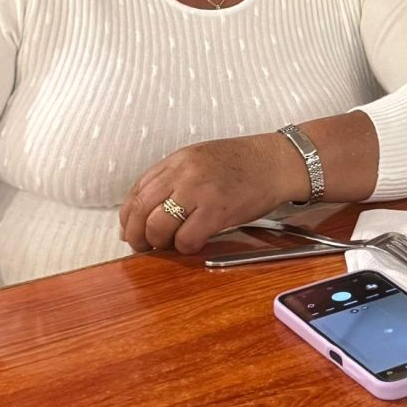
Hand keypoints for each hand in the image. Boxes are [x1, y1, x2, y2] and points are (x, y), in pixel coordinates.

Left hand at [121, 133, 302, 255]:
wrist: (278, 162)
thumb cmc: (244, 164)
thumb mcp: (202, 160)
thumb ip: (174, 180)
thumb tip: (147, 213)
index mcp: (178, 159)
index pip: (137, 190)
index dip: (128, 216)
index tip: (129, 230)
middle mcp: (184, 172)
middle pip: (141, 209)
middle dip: (136, 234)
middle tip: (142, 246)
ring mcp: (199, 190)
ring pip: (159, 226)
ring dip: (158, 243)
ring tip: (168, 245)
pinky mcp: (217, 210)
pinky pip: (186, 238)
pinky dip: (184, 247)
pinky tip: (193, 244)